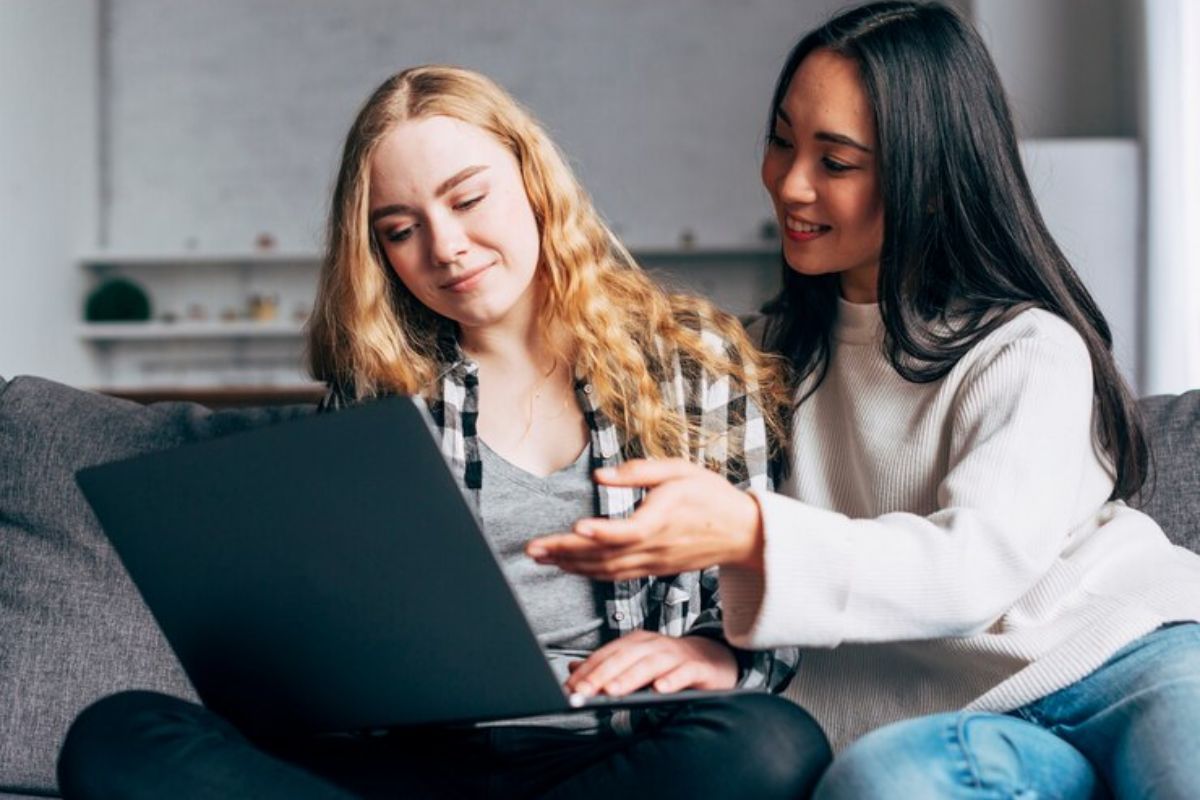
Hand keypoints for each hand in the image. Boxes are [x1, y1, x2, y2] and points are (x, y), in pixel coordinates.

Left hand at [525, 458, 763, 579]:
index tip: (575, 527)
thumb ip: (638, 472)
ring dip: (571, 565)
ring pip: (606, 570)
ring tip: (541, 558)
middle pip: (606, 555)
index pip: (628, 531)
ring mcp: (654, 563)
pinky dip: (589, 572)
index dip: (601, 532)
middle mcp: (656, 547)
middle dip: (566, 553)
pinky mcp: (653, 570)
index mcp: (664, 519)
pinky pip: (616, 575)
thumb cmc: (711, 496)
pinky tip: (569, 566)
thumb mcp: (680, 470)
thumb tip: (599, 475)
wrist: (742, 533)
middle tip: (533, 549)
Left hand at [564, 630, 737, 697]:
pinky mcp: (697, 667)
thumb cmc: (668, 664)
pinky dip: (672, 679)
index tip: (570, 688)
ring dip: (630, 677)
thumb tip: (571, 669)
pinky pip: (684, 672)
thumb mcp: (634, 663)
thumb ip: (605, 667)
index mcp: (635, 643)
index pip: (606, 654)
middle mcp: (653, 645)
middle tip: (583, 692)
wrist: (711, 659)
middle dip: (601, 674)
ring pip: (650, 663)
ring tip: (613, 692)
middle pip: (624, 657)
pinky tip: (661, 689)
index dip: (587, 670)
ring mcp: (676, 654)